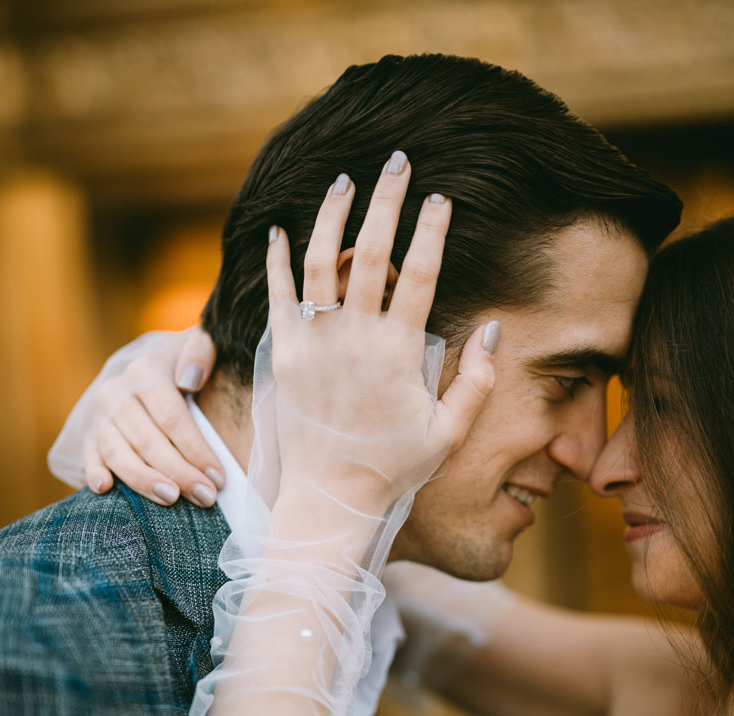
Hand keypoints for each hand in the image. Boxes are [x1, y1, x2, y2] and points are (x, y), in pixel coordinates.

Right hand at [77, 328, 221, 505]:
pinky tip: (105, 488)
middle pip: (148, 440)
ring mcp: (100, 416)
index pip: (171, 416)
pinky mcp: (88, 436)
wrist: (144, 365)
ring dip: (144, 480)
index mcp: (146, 371)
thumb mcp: (198, 345)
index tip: (218, 477)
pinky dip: (94, 472)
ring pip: (118, 452)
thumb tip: (189, 379)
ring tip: (170, 498)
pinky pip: (89, 456)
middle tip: (205, 497)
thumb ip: (201, 352)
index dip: (195, 449)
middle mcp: (117, 393)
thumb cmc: (183, 364)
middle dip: (178, 472)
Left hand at [266, 155, 497, 517]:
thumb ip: (477, 381)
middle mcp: (357, 338)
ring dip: (333, 215)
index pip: (423, 273)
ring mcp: (317, 344)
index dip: (434, 230)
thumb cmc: (393, 468)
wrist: (330, 497)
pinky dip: (278, 260)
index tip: (443, 197)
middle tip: (397, 161)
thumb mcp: (449, 432)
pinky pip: (278, 297)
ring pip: (321, 262)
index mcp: (399, 351)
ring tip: (344, 179)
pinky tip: (279, 230)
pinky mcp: (286, 356)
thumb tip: (495, 327)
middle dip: (388, 200)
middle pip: (372, 251)